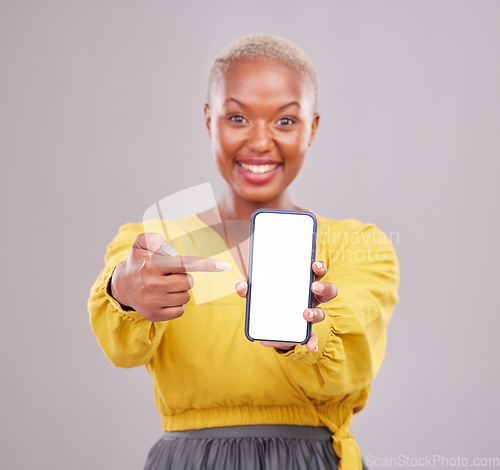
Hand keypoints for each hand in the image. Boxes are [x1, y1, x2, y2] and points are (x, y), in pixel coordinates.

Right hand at [110, 232, 230, 321]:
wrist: (122, 286)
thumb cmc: (139, 261)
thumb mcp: (141, 242)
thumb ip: (155, 238)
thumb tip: (170, 251)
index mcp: (152, 264)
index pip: (185, 263)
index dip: (206, 264)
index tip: (224, 266)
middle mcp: (152, 284)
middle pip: (189, 281)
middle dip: (183, 277)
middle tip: (169, 274)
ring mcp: (152, 301)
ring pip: (186, 296)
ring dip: (180, 290)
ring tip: (164, 286)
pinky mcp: (154, 315)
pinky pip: (180, 310)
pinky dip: (176, 304)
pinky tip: (164, 298)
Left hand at [234, 260, 337, 351]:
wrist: (269, 330)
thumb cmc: (269, 304)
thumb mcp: (259, 295)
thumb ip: (250, 290)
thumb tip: (240, 285)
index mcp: (301, 285)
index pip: (315, 272)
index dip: (318, 267)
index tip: (313, 265)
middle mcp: (310, 299)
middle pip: (326, 290)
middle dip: (324, 286)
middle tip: (313, 286)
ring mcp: (309, 316)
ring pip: (322, 313)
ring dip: (316, 313)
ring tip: (306, 314)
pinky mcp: (304, 333)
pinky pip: (312, 337)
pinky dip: (312, 341)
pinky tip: (310, 345)